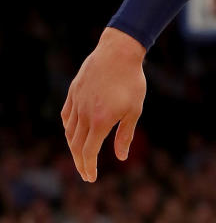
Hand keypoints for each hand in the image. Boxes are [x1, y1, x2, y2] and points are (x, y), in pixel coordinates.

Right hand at [61, 28, 146, 181]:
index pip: (89, 152)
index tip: (91, 178)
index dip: (89, 167)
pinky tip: (74, 132)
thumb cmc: (131, 81)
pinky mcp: (73, 92)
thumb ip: (125, 134)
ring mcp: (76, 102)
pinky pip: (66, 116)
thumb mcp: (134, 109)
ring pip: (69, 131)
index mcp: (100, 121)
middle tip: (85, 173)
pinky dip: (68, 128)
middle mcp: (84, 114)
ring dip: (74, 146)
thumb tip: (120, 157)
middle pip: (77, 146)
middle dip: (81, 162)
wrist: (119, 52)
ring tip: (82, 154)